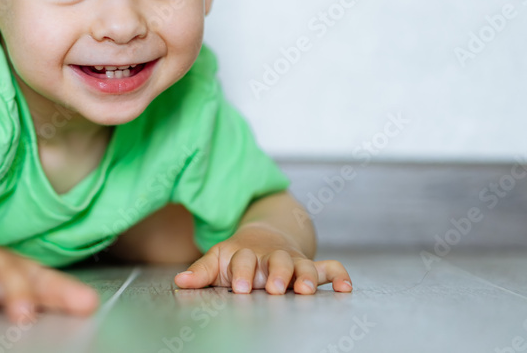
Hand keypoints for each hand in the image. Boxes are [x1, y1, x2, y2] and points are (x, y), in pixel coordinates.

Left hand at [173, 222, 351, 294]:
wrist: (264, 235)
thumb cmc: (238, 255)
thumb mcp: (218, 260)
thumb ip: (202, 272)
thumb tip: (180, 282)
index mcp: (245, 253)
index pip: (243, 261)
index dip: (241, 273)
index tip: (239, 288)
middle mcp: (271, 256)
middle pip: (276, 262)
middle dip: (276, 275)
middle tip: (273, 288)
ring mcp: (292, 260)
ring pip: (302, 265)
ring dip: (305, 277)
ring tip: (305, 290)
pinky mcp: (310, 266)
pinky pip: (329, 268)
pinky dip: (339, 276)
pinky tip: (346, 288)